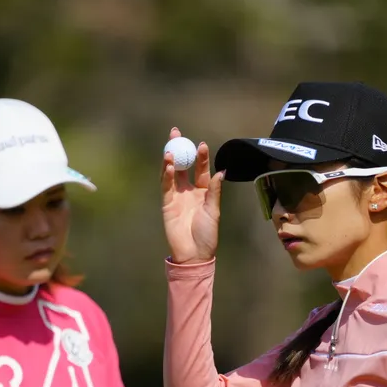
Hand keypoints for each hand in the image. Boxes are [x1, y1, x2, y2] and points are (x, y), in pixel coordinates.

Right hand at [161, 127, 222, 264]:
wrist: (194, 254)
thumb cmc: (207, 234)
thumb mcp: (214, 211)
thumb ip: (214, 191)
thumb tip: (221, 171)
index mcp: (202, 192)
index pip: (200, 170)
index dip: (200, 157)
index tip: (201, 144)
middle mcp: (188, 191)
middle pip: (183, 166)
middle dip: (180, 149)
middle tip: (176, 133)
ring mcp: (176, 197)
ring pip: (172, 174)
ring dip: (170, 159)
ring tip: (171, 146)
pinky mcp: (167, 204)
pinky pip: (165, 187)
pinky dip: (166, 176)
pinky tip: (168, 164)